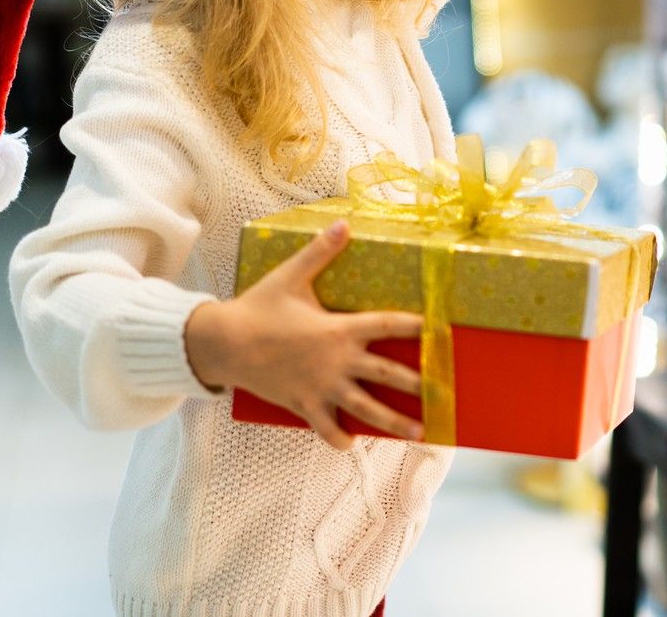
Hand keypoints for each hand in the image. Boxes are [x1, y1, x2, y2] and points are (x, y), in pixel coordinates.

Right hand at [185, 220, 424, 449]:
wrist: (223, 344)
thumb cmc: (258, 308)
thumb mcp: (291, 276)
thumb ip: (320, 252)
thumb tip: (343, 223)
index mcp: (339, 329)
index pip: (388, 325)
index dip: (415, 326)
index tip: (438, 329)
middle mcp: (337, 362)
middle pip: (387, 374)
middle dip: (417, 384)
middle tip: (443, 393)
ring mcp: (321, 387)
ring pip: (365, 409)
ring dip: (394, 422)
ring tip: (419, 431)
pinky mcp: (303, 405)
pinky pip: (326, 428)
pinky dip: (339, 437)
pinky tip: (351, 443)